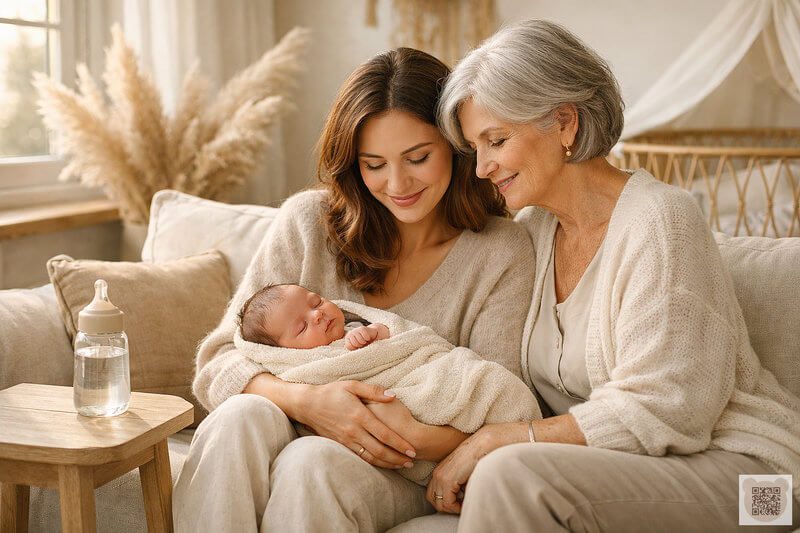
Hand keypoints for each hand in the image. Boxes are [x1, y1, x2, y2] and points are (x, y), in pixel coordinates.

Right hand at [297, 380, 416, 468]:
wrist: (307, 404)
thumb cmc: (331, 392)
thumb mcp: (352, 385)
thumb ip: (374, 391)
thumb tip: (393, 395)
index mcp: (359, 415)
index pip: (384, 434)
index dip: (400, 444)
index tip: (412, 449)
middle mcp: (353, 431)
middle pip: (380, 450)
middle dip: (397, 458)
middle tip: (411, 461)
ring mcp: (346, 440)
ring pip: (370, 457)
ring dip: (387, 463)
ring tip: (401, 465)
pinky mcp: (340, 445)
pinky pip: (359, 457)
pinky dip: (373, 463)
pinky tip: (382, 463)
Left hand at [345, 325, 378, 349]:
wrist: (371, 335)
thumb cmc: (363, 343)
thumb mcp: (357, 347)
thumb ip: (352, 348)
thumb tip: (352, 352)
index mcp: (347, 338)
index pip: (349, 346)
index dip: (355, 348)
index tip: (358, 346)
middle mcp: (350, 333)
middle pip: (355, 343)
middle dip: (360, 345)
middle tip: (362, 343)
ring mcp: (356, 330)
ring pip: (360, 340)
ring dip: (364, 342)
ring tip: (364, 340)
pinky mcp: (362, 328)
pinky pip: (365, 337)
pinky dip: (367, 338)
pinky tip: (367, 337)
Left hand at [427, 423, 516, 513]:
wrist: (481, 446)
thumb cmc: (476, 459)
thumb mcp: (462, 474)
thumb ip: (457, 485)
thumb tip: (459, 500)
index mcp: (439, 472)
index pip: (433, 494)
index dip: (446, 503)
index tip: (459, 503)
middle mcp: (436, 474)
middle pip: (433, 501)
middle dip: (447, 508)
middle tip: (460, 506)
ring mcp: (440, 477)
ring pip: (440, 504)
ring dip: (452, 508)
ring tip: (464, 505)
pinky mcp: (447, 480)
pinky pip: (448, 503)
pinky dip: (456, 508)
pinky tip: (466, 503)